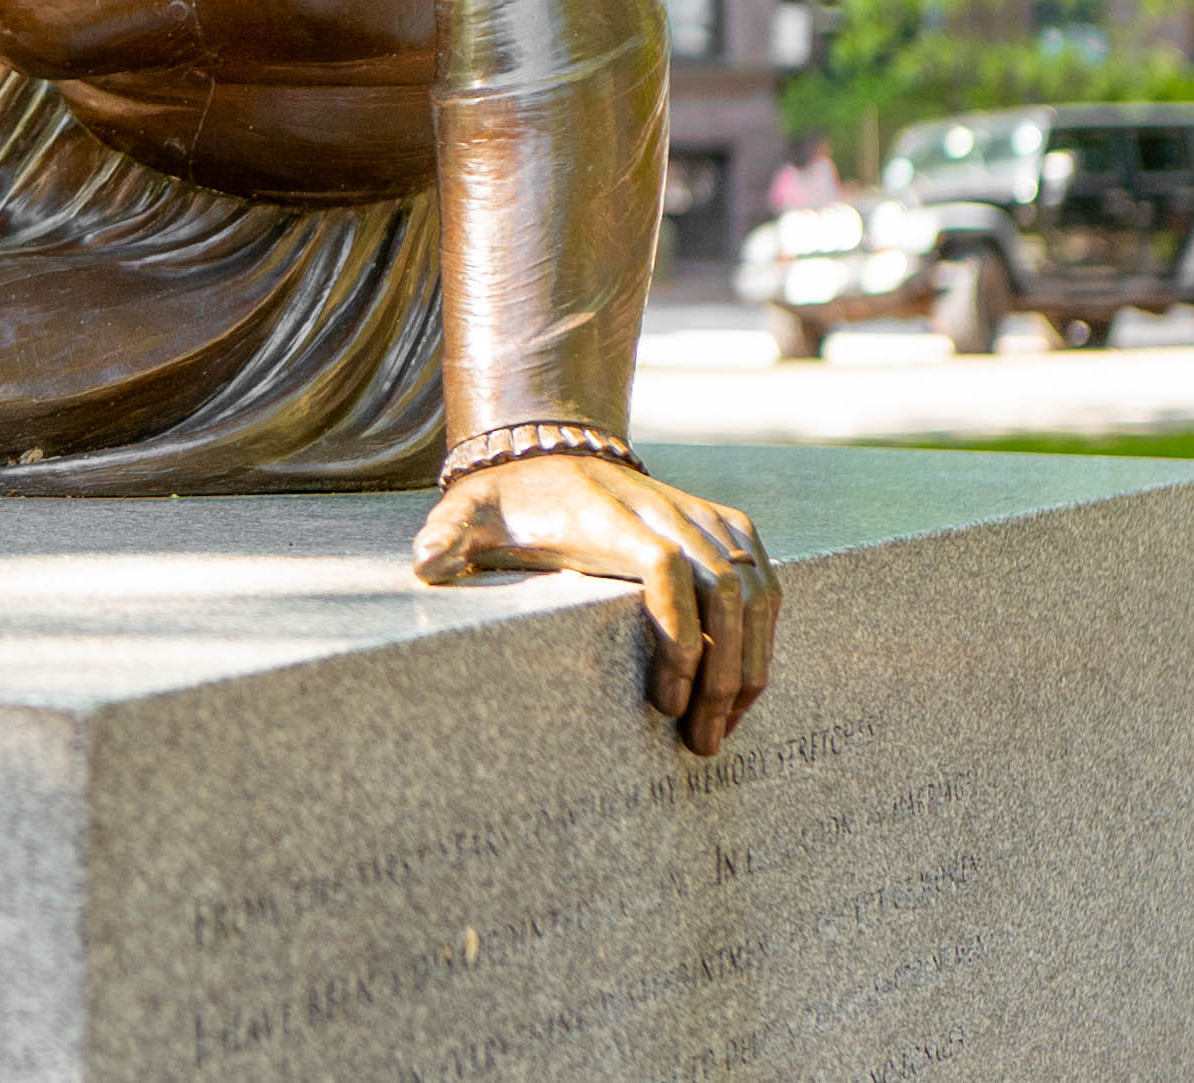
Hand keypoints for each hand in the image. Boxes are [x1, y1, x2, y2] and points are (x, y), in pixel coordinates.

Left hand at [411, 454, 778, 754]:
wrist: (549, 451)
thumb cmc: (508, 500)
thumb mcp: (469, 513)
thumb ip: (448, 536)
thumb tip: (426, 564)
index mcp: (610, 516)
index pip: (667, 568)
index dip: (678, 635)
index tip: (666, 703)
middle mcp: (667, 510)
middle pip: (727, 590)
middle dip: (725, 675)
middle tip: (702, 742)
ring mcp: (704, 516)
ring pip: (758, 591)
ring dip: (752, 665)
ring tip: (723, 728)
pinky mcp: (728, 525)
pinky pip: (766, 583)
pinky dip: (765, 638)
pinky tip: (741, 690)